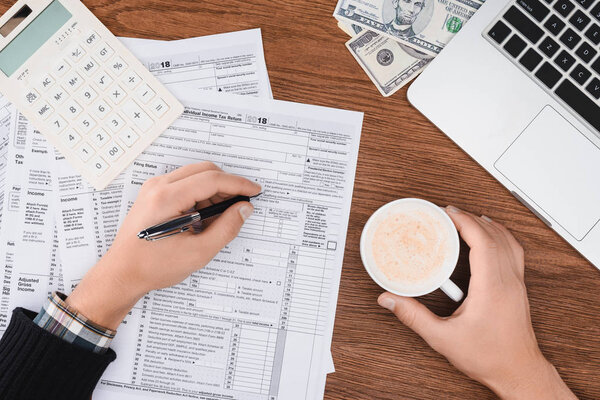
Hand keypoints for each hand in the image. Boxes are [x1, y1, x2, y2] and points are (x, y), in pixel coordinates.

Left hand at [66, 162, 260, 329]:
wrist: (121, 274)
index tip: (254, 191)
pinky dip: (201, 194)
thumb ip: (226, 228)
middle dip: (227, 184)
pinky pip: (185, 183)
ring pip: (195, 175)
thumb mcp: (198, 253)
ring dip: (214, 190)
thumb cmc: (152, 266)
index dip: (238, 184)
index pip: (212, 179)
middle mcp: (159, 187)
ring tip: (221, 216)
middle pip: (205, 170)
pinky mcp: (154, 194)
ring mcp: (154, 189)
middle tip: (242, 204)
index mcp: (167, 198)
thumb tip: (244, 209)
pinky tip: (205, 216)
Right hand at [377, 206, 575, 399]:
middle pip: (495, 235)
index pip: (482, 241)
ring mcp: (517, 283)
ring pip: (509, 241)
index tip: (448, 213)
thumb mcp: (443, 338)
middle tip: (449, 213)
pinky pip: (514, 252)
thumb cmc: (489, 357)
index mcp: (492, 287)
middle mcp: (508, 281)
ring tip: (467, 219)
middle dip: (471, 218)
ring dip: (488, 225)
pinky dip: (501, 237)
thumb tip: (390, 300)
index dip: (465, 221)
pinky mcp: (518, 288)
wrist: (519, 372)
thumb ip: (413, 317)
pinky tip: (491, 238)